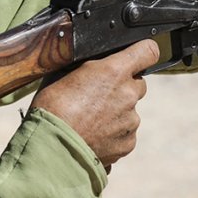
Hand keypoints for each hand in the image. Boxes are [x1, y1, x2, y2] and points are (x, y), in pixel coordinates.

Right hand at [30, 39, 159, 168]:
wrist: (50, 146)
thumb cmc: (52, 107)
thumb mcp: (66, 72)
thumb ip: (91, 66)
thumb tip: (97, 63)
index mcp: (115, 70)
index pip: (148, 51)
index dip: (141, 53)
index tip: (135, 57)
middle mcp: (129, 94)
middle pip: (137, 83)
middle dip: (122, 87)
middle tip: (98, 96)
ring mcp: (131, 120)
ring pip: (130, 110)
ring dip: (116, 112)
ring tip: (90, 120)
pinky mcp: (128, 143)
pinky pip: (125, 133)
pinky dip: (113, 134)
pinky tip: (93, 135)